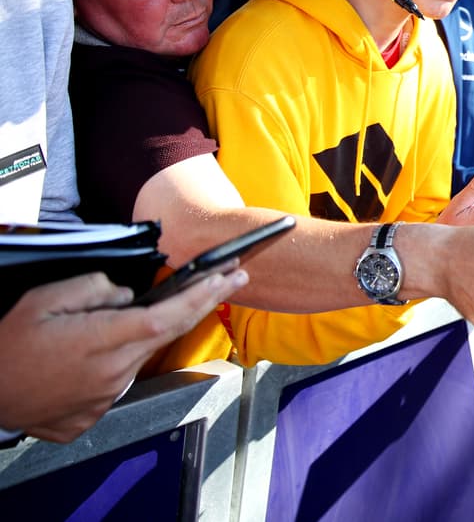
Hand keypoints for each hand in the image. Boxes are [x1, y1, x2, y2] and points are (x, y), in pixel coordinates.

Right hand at [0, 269, 246, 442]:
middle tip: (233, 277)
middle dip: (205, 302)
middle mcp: (112, 373)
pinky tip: (97, 351)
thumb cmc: (5, 348)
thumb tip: (127, 295)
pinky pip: (117, 380)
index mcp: (101, 341)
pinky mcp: (92, 415)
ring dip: (151, 332)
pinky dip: (117, 360)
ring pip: (141, 356)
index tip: (229, 277)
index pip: (167, 317)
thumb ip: (94, 288)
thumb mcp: (43, 300)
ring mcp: (104, 397)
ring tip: (149, 310)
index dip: (202, 296)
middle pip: (168, 333)